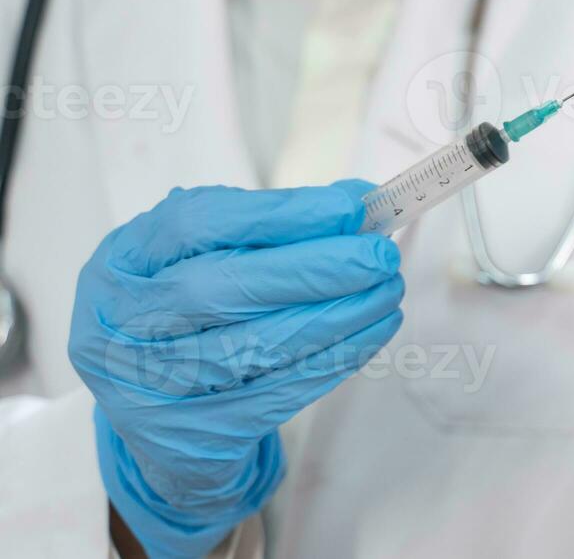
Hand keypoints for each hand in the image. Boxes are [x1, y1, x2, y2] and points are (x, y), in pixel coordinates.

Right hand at [67, 182, 402, 558]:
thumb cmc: (187, 318)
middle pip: (218, 290)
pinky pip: (277, 392)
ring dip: (336, 316)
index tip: (347, 207)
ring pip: (253, 346)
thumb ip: (269, 228)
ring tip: (387, 291)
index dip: (276, 214)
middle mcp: (121, 325)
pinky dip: (335, 358)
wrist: (160, 419)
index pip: (193, 225)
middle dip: (312, 269)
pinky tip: (372, 331)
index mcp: (120, 264)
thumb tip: (356, 206)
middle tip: (379, 256)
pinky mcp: (195, 433)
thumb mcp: (202, 259)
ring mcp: (150, 386)